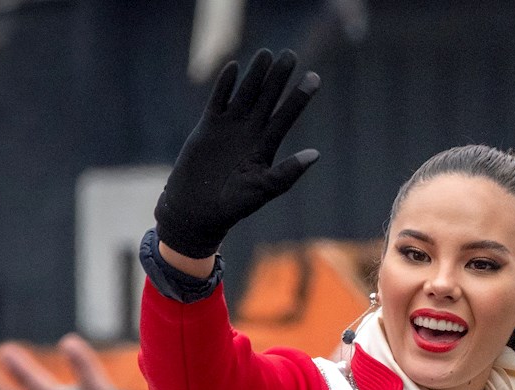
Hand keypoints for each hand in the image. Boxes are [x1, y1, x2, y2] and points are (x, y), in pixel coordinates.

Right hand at [155, 48, 320, 258]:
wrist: (198, 210)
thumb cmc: (233, 206)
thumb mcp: (264, 189)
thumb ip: (287, 172)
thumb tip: (316, 154)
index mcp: (267, 147)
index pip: (287, 116)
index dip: (300, 97)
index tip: (315, 77)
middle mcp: (251, 132)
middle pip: (268, 99)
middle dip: (279, 78)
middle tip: (291, 55)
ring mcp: (229, 127)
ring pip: (245, 94)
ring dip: (255, 75)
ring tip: (266, 53)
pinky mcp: (208, 126)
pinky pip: (218, 100)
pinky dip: (225, 85)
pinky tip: (234, 67)